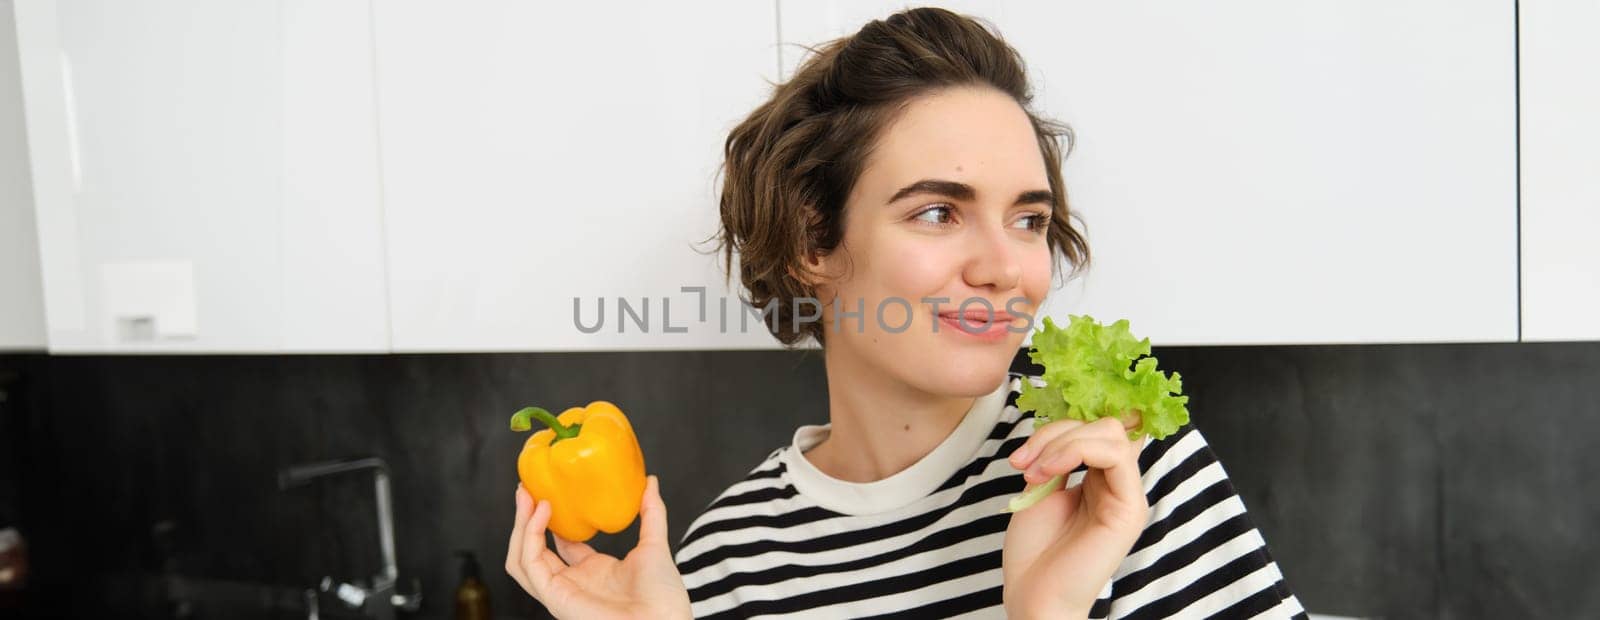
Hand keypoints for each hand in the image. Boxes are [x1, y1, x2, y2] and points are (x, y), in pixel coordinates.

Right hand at [505, 475, 691, 618]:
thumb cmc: (663, 598)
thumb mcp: (654, 544)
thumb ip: (651, 513)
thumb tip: (650, 482)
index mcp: (594, 572)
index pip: (560, 543)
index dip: (550, 519)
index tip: (547, 492)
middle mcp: (573, 582)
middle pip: (534, 549)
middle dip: (526, 519)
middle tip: (526, 489)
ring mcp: (561, 590)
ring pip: (523, 557)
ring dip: (520, 525)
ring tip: (526, 496)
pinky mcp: (555, 596)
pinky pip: (530, 564)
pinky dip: (530, 535)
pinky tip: (542, 512)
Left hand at [1002, 413, 1148, 618]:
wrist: (1033, 595)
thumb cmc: (1035, 551)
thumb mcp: (1041, 489)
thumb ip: (1059, 458)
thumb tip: (1066, 425)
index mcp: (1101, 482)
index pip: (1102, 430)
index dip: (1069, 422)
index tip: (1029, 445)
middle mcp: (1120, 487)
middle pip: (1104, 425)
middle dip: (1056, 432)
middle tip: (1021, 461)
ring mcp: (1128, 497)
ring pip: (1110, 432)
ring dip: (1061, 442)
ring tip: (1031, 471)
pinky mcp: (1129, 508)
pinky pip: (1114, 454)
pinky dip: (1074, 451)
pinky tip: (1046, 473)